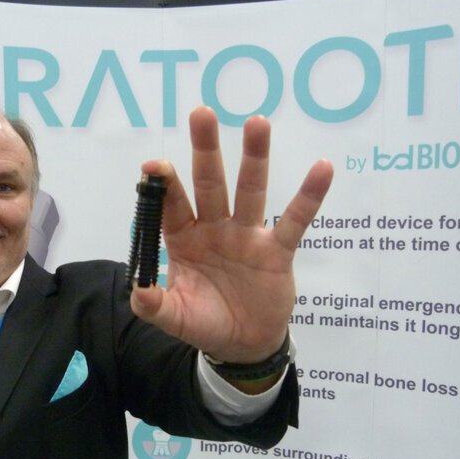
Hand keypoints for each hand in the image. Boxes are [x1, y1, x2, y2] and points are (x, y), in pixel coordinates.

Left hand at [130, 106, 332, 363]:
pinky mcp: (277, 250)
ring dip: (254, 157)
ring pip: (250, 190)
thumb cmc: (206, 323)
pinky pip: (295, 220)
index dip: (164, 185)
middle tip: (202, 113)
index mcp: (184, 239)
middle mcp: (214, 228)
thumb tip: (137, 289)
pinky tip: (322, 168)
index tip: (155, 165)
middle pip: (209, 183)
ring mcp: (247, 235)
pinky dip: (309, 196)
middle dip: (205, 150)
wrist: (244, 345)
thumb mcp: (176, 318)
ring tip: (257, 122)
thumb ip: (154, 304)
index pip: (172, 205)